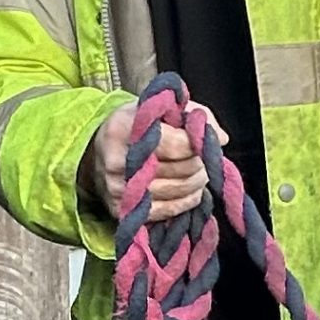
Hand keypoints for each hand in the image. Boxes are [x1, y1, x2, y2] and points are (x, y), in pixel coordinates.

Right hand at [86, 104, 223, 223]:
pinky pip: (169, 210)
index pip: (177, 144)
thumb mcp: (160, 108)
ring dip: (197, 182)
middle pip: (181, 170)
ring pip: (179, 191)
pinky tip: (189, 189)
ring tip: (198, 171)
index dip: (198, 143)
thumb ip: (194, 114)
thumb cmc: (136, 126)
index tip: (207, 140)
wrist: (98, 152)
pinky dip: (187, 200)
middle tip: (203, 157)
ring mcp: (119, 190)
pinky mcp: (122, 210)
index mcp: (125, 128)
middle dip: (200, 163)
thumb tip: (221, 138)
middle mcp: (118, 161)